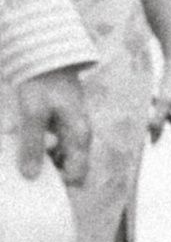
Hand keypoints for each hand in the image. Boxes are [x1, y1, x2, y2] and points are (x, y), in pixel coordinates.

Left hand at [15, 65, 88, 186]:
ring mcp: (71, 130)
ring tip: (19, 152)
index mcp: (79, 136)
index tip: (35, 183)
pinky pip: (51, 145)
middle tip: (24, 169)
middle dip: (47, 172)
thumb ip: (32, 145)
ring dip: (40, 158)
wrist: (47, 56)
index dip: (59, 184)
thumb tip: (30, 176)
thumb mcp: (34, 113)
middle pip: (68, 168)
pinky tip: (21, 140)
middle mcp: (79, 136)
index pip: (77, 176)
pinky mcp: (61, 124)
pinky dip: (37, 146)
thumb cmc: (43, 83)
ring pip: (58, 157)